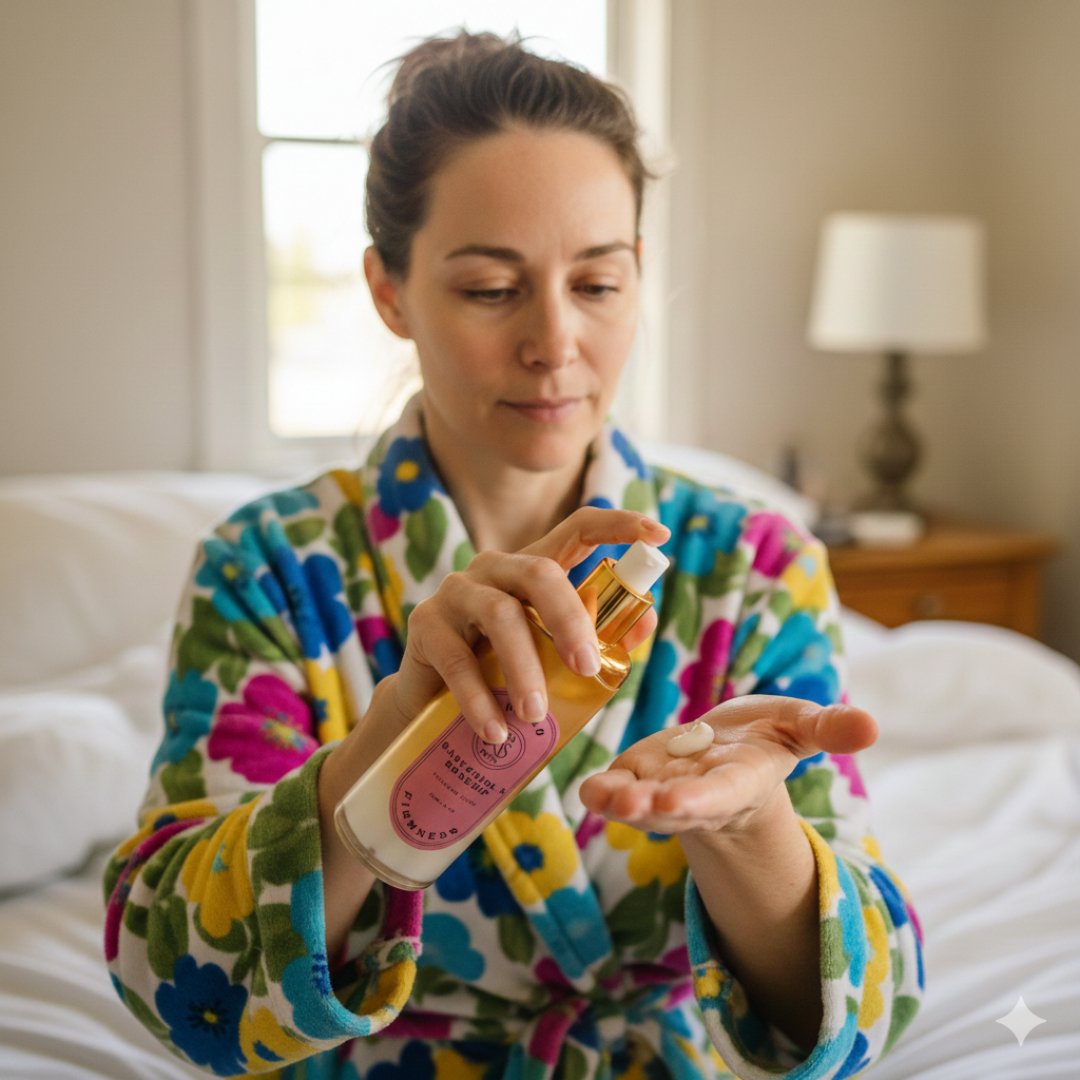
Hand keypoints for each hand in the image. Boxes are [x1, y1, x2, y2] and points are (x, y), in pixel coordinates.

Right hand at [380, 507, 666, 746]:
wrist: (431, 709)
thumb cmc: (503, 677)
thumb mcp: (552, 658)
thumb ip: (596, 640)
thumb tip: (644, 623)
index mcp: (534, 570)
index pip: (577, 529)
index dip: (618, 525)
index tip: (657, 533)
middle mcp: (495, 569)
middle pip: (539, 573)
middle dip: (570, 620)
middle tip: (588, 668)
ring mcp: (457, 592)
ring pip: (500, 615)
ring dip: (524, 668)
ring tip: (536, 716)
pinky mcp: (425, 624)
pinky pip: (458, 661)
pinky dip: (480, 700)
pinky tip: (496, 731)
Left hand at [578, 696, 877, 836]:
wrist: (728, 748)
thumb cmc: (766, 736)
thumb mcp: (799, 725)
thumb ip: (828, 727)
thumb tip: (872, 725)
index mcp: (739, 782)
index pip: (719, 794)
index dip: (699, 799)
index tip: (676, 802)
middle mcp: (696, 793)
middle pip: (673, 807)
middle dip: (651, 808)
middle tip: (628, 804)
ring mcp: (662, 787)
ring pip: (637, 801)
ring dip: (617, 801)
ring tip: (597, 796)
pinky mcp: (636, 773)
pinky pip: (616, 784)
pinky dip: (602, 787)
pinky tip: (587, 787)